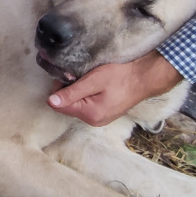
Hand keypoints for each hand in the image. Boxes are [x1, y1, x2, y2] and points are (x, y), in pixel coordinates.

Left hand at [47, 51, 182, 126]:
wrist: (144, 77)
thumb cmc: (120, 76)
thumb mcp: (93, 81)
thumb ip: (72, 92)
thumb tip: (51, 101)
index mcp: (90, 114)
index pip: (59, 105)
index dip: (58, 89)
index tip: (67, 75)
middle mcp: (93, 121)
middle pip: (68, 106)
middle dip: (68, 90)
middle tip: (78, 75)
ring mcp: (100, 119)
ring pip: (77, 105)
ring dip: (77, 92)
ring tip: (88, 79)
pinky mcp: (105, 114)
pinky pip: (87, 106)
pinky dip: (86, 95)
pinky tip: (94, 85)